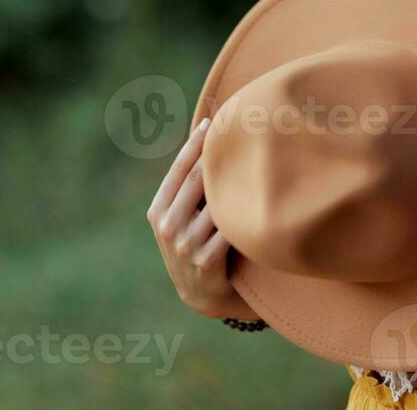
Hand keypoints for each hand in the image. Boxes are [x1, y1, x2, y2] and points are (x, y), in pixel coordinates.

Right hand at [147, 118, 259, 320]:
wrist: (204, 296)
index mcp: (157, 211)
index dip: (195, 144)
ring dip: (236, 184)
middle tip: (240, 132)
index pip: (178, 169)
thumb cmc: (196, 245)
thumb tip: (204, 139)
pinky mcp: (206, 260)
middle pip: (196, 180)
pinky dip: (243, 214)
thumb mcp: (180, 219)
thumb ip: (186, 190)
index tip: (213, 121)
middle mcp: (168, 227)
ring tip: (257, 160)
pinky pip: (228, 228)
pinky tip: (259, 199)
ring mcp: (185, 245)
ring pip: (215, 203)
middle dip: (218, 156)